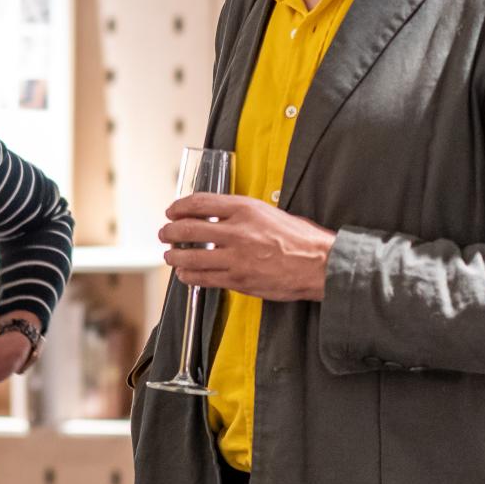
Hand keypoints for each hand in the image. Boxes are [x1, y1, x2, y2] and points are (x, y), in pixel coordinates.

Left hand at [159, 193, 336, 301]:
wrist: (320, 265)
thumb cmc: (302, 239)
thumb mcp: (270, 212)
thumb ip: (243, 214)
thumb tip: (219, 216)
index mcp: (245, 209)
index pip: (200, 203)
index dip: (179, 207)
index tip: (172, 211)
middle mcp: (237, 232)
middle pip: (188, 229)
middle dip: (169, 232)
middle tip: (165, 234)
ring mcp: (236, 258)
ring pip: (190, 257)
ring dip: (174, 256)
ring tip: (170, 256)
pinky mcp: (238, 280)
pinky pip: (204, 278)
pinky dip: (189, 276)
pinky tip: (185, 274)